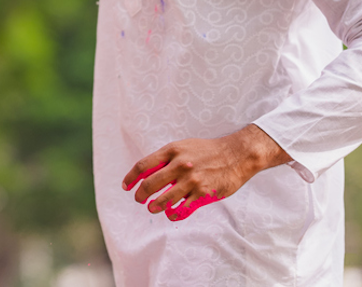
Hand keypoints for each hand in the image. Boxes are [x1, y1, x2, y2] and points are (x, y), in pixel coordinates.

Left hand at [121, 125, 289, 221]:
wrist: (235, 155)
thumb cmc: (207, 150)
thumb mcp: (183, 147)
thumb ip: (165, 158)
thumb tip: (145, 172)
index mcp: (171, 151)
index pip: (143, 165)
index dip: (131, 177)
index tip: (126, 186)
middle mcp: (179, 165)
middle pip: (150, 184)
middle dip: (141, 195)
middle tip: (139, 199)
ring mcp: (192, 180)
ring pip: (165, 200)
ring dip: (155, 206)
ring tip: (152, 208)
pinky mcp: (204, 194)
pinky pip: (183, 210)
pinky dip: (174, 214)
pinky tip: (172, 214)